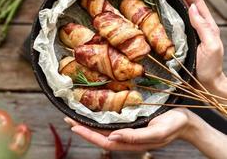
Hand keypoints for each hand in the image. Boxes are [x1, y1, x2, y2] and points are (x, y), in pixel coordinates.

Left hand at [65, 108, 193, 150]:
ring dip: (89, 123)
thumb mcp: (157, 132)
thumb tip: (112, 137)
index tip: (74, 126)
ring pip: (105, 129)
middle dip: (84, 128)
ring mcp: (129, 130)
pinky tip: (95, 111)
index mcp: (132, 142)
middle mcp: (127, 137)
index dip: (89, 135)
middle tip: (68, 118)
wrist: (186, 120)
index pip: (105, 142)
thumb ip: (135, 137)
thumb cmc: (173, 125)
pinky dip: (101, 118)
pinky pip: (113, 121)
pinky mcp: (132, 121)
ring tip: (75, 115)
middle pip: (101, 136)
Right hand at [171, 0, 226, 98]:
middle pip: (187, 3)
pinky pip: (173, 24)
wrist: (206, 83)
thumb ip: (203, 27)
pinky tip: (159, 12)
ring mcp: (188, 33)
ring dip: (171, 0)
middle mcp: (197, 26)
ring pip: (180, 12)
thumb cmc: (210, 67)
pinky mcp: (181, 40)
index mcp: (206, 25)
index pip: (195, 2)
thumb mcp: (211, 46)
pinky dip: (167, 15)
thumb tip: (192, 8)